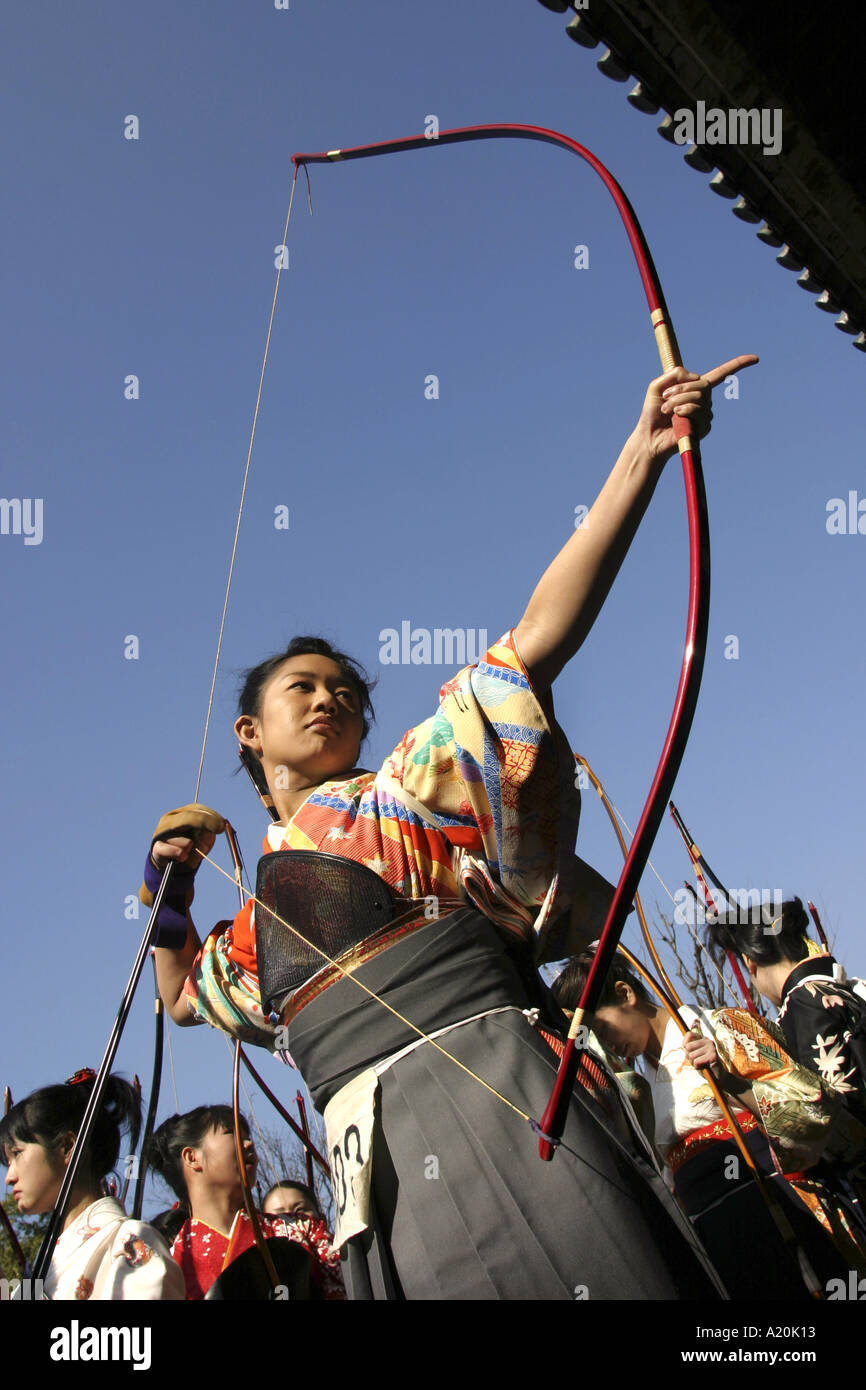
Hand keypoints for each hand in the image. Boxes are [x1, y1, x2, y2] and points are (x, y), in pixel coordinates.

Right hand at [140, 803, 225, 909]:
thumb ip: (207, 835)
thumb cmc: (191, 849)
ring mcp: (161, 833)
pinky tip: (183, 856)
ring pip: (180, 836)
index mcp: (182, 814)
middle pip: (187, 818)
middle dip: (204, 822)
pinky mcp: (156, 848)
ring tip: (189, 852)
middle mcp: (169, 820)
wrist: (174, 868)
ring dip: (190, 845)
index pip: (197, 809)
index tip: (222, 825)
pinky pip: (168, 849)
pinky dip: (177, 852)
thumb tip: (209, 832)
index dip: (211, 816)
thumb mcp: (204, 841)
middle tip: (219, 829)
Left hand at [633, 354, 758, 462]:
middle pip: (702, 385)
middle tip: (665, 397)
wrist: (650, 436)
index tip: (756, 358)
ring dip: (678, 400)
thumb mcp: (658, 386)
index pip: (721, 374)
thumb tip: (696, 377)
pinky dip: (684, 410)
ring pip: (698, 397)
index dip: (738, 365)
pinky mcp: (704, 427)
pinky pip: (697, 410)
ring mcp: (706, 414)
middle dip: (681, 388)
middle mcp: (705, 400)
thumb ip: (673, 374)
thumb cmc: (653, 412)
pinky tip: (675, 416)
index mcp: (696, 388)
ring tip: (666, 409)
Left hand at [682, 1028, 719, 1071]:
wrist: (718, 1075)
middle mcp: (708, 1041)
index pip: (689, 1034)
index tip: (687, 1051)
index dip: (684, 1043)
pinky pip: (697, 1062)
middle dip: (689, 1057)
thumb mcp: (695, 1054)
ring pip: (691, 1055)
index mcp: (703, 1039)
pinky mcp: (713, 1056)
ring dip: (694, 1063)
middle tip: (696, 1061)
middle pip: (688, 1046)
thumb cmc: (704, 1064)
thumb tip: (683, 1045)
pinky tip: (704, 1067)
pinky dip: (698, 1067)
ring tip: (701, 1064)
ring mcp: (711, 1048)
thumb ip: (689, 1048)